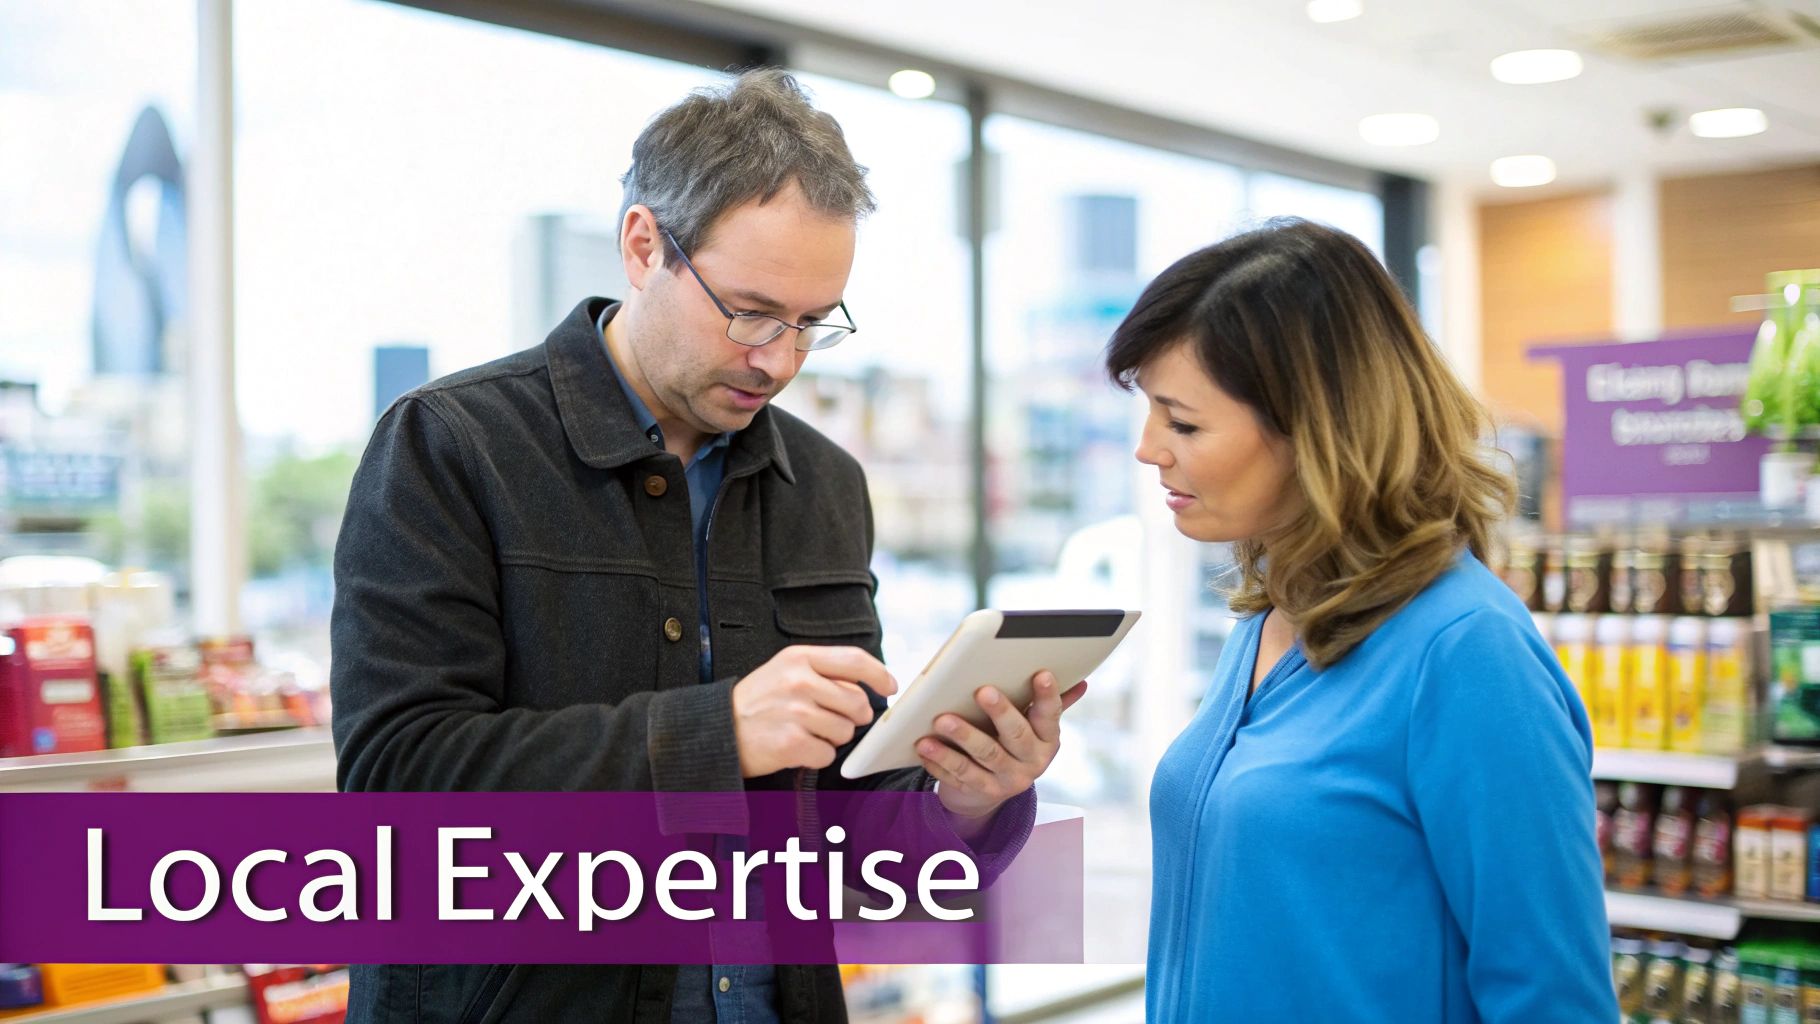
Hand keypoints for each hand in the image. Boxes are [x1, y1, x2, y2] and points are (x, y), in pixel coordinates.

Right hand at [732, 645, 896, 777]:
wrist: (717, 730)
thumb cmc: (757, 702)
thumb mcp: (784, 670)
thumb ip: (824, 671)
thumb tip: (866, 685)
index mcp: (799, 657)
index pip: (855, 659)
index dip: (879, 674)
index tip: (889, 686)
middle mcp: (798, 681)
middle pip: (857, 702)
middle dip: (853, 716)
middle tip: (831, 718)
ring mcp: (795, 712)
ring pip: (846, 731)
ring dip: (831, 737)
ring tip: (805, 731)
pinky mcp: (791, 743)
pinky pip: (828, 754)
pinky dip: (817, 755)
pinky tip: (797, 746)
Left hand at [917, 671, 1087, 824]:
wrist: (991, 791)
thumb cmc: (1012, 742)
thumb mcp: (1033, 726)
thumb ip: (1049, 704)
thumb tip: (1081, 681)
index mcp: (1048, 739)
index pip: (1050, 715)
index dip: (1047, 695)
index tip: (1042, 673)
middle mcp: (1033, 762)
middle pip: (1016, 735)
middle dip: (1000, 712)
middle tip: (982, 690)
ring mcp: (1009, 780)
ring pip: (985, 756)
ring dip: (963, 736)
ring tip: (941, 719)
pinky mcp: (983, 793)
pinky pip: (960, 775)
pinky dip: (941, 760)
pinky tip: (925, 745)